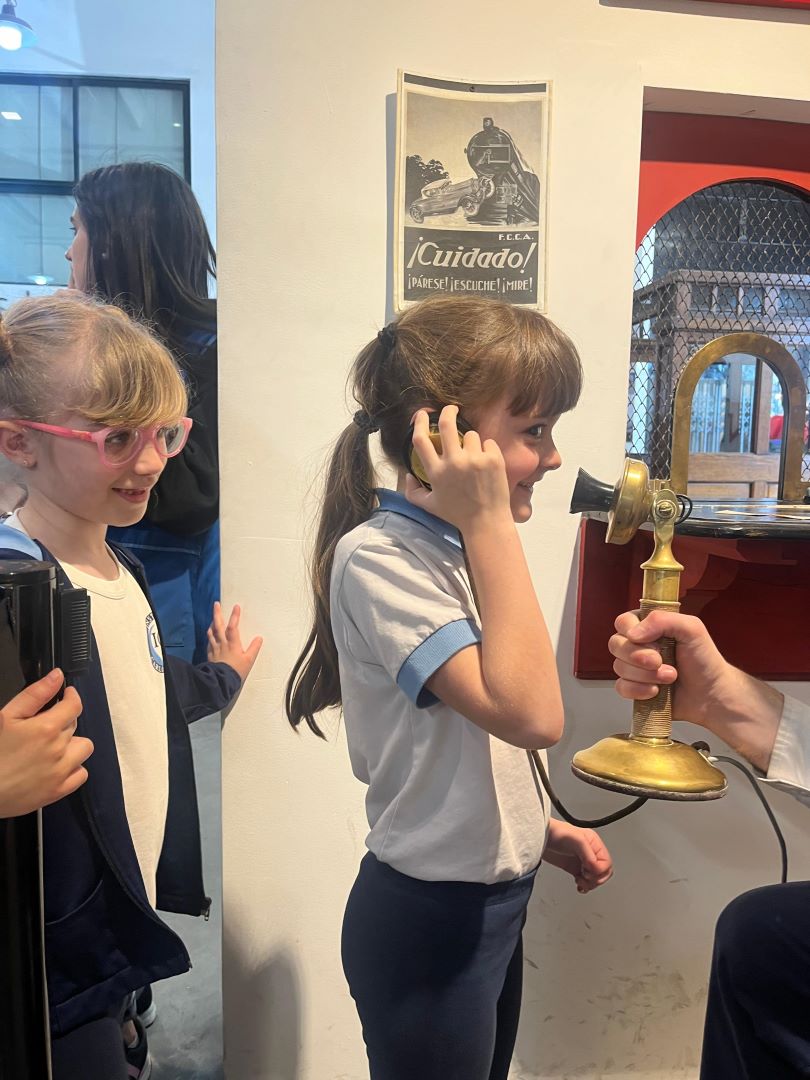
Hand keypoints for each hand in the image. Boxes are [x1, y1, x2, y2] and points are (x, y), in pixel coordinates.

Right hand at [0, 670, 91, 817]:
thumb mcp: (6, 716)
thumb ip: (35, 694)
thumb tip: (55, 677)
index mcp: (46, 729)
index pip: (74, 705)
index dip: (71, 696)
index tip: (66, 695)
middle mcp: (58, 750)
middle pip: (75, 725)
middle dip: (63, 721)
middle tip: (43, 725)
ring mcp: (60, 772)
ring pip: (83, 748)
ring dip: (72, 744)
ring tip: (51, 746)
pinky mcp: (58, 791)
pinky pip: (81, 775)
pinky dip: (74, 768)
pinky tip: (57, 765)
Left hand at [207, 602, 262, 683]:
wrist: (221, 681)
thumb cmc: (236, 671)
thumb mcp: (249, 660)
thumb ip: (254, 648)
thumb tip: (259, 638)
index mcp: (232, 644)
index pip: (233, 626)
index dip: (235, 615)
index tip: (236, 606)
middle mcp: (222, 643)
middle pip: (218, 625)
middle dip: (217, 613)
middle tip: (216, 604)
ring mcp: (214, 648)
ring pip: (212, 632)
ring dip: (212, 623)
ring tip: (213, 618)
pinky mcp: (210, 654)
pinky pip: (209, 641)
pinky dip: (210, 635)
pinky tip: (210, 634)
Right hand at [404, 405, 511, 533]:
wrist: (486, 522)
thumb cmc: (457, 515)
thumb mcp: (430, 506)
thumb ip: (413, 493)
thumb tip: (408, 476)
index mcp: (436, 472)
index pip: (421, 439)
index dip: (420, 422)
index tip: (423, 414)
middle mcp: (453, 463)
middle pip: (446, 425)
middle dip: (448, 412)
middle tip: (452, 408)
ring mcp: (474, 460)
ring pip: (471, 435)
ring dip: (471, 442)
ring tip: (475, 459)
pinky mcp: (493, 459)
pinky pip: (488, 442)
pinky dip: (488, 450)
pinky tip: (487, 464)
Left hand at [543, 819, 612, 892]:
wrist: (540, 838)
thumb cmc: (556, 833)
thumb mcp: (576, 840)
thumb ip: (588, 853)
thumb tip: (596, 868)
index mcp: (594, 844)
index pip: (607, 863)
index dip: (599, 870)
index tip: (587, 870)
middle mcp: (590, 852)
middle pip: (604, 872)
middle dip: (596, 878)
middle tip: (584, 876)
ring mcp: (583, 861)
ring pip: (596, 878)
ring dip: (590, 883)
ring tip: (580, 881)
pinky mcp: (574, 868)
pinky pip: (586, 881)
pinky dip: (585, 886)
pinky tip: (579, 886)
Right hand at [608, 609, 781, 769]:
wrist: (712, 695)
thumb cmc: (705, 660)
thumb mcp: (692, 628)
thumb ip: (663, 620)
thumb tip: (633, 634)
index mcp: (649, 627)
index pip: (623, 622)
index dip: (631, 632)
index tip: (650, 641)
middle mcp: (639, 645)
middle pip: (615, 644)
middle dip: (639, 656)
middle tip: (661, 661)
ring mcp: (635, 668)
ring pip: (618, 667)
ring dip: (645, 675)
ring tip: (670, 677)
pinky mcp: (634, 688)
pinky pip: (621, 687)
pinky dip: (638, 690)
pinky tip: (656, 691)